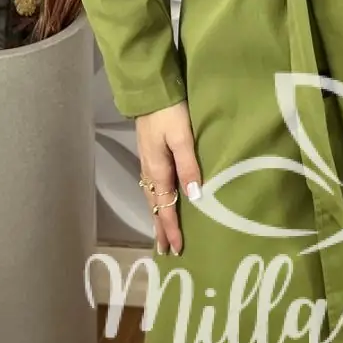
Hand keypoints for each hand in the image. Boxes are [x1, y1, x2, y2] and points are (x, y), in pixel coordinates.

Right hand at [137, 100, 203, 256]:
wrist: (151, 91)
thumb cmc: (170, 113)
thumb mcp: (182, 138)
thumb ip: (188, 166)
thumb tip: (194, 197)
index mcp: (158, 170)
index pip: (165, 207)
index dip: (171, 229)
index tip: (176, 249)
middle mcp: (150, 170)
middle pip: (155, 206)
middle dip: (160, 228)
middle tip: (165, 251)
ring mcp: (148, 162)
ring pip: (152, 197)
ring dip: (157, 216)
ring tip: (162, 232)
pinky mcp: (150, 154)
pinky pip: (153, 186)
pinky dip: (157, 200)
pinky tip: (161, 201)